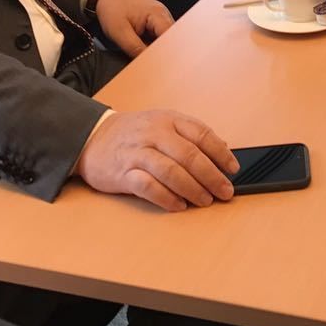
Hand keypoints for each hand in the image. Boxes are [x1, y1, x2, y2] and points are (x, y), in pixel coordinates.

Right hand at [74, 109, 237, 211]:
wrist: (92, 138)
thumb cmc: (134, 134)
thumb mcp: (162, 123)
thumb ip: (189, 135)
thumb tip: (222, 151)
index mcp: (168, 119)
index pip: (201, 134)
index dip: (221, 153)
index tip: (233, 169)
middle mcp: (154, 133)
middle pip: (189, 155)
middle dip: (212, 176)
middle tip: (225, 192)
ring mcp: (138, 153)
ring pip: (171, 171)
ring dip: (193, 189)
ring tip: (205, 201)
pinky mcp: (123, 173)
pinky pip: (148, 187)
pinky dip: (167, 198)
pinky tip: (179, 205)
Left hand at [93, 0, 172, 58]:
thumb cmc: (112, 9)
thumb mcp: (119, 33)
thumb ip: (135, 49)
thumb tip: (148, 63)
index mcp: (156, 14)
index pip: (170, 37)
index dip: (167, 53)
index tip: (159, 66)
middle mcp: (162, 13)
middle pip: (171, 38)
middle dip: (164, 52)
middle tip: (154, 65)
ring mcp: (160, 16)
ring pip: (166, 38)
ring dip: (159, 48)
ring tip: (149, 58)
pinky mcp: (155, 20)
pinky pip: (160, 35)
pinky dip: (155, 44)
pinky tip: (146, 50)